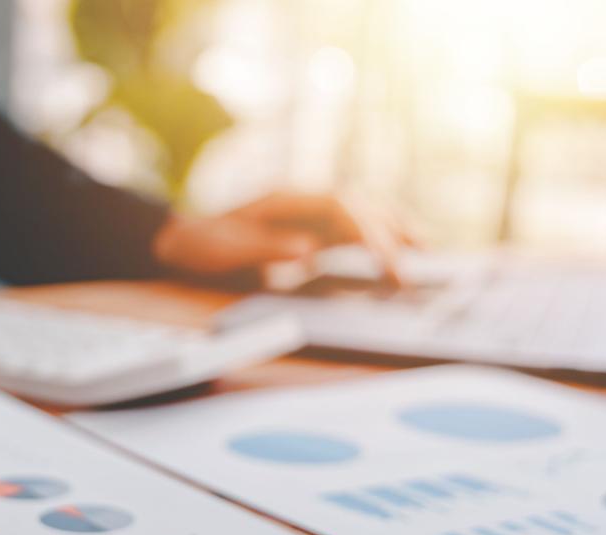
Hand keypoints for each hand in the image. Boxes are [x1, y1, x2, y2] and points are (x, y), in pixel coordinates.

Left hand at [151, 192, 405, 283]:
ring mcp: (307, 211)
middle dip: (393, 230)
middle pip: (360, 205)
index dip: (371, 235)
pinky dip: (375, 237)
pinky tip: (393, 251)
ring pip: (361, 211)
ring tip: (423, 250)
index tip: (389, 264)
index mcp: (287, 198)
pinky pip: (350, 228)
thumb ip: (267, 248)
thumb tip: (310, 251)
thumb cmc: (203, 245)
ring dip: (392, 227)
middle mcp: (303, 198)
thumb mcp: (227, 249)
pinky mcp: (308, 227)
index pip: (343, 209)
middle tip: (418, 263)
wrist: (182, 240)